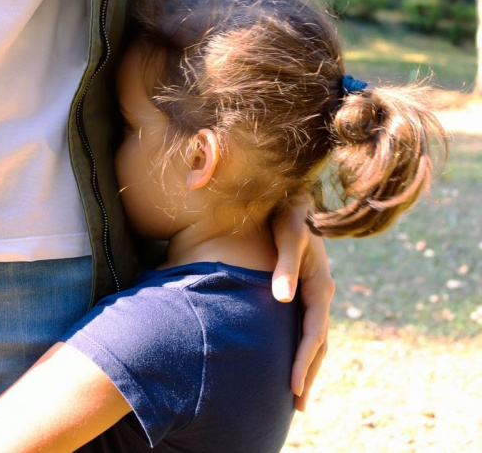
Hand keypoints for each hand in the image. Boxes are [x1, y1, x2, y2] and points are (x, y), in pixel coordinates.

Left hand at [271, 202, 333, 411]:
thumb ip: (285, 265)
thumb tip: (282, 299)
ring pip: (314, 337)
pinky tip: (290, 358)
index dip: (302, 360)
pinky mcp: (303, 289)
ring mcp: (313, 292)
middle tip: (298, 407)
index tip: (291, 387)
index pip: (313, 332)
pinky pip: (305, 326)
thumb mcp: (288, 233)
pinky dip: (301, 347)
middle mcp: (321, 293)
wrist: (292, 195)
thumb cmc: (288, 212)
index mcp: (320, 284)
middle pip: (318, 343)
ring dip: (306, 365)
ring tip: (296, 395)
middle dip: (307, 373)